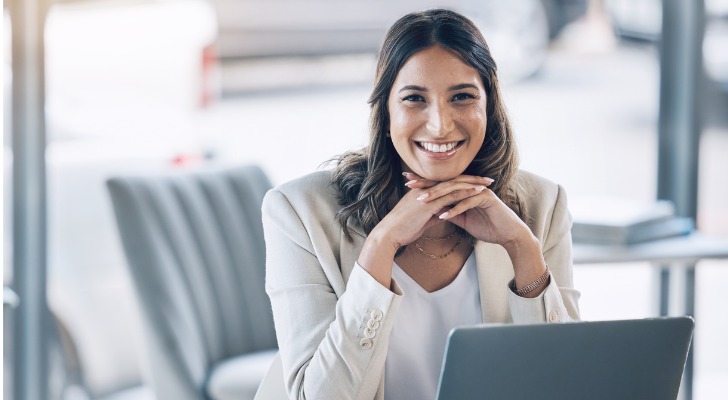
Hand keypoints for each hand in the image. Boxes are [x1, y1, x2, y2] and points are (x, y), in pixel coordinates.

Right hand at [375, 172, 492, 248]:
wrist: (389, 234)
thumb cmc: (402, 229)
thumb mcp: (421, 220)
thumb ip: (432, 215)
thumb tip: (443, 215)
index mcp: (423, 191)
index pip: (447, 183)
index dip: (462, 182)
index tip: (477, 183)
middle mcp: (426, 188)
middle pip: (453, 179)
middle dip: (472, 178)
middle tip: (488, 179)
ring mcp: (428, 194)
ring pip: (455, 184)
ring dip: (473, 183)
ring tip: (488, 184)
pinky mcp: (430, 203)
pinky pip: (451, 195)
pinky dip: (466, 192)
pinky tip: (478, 193)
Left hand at [405, 172, 548, 295]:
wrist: (508, 234)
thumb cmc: (488, 227)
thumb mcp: (464, 220)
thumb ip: (451, 213)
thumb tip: (436, 212)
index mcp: (465, 189)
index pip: (442, 184)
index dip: (425, 183)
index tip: (407, 183)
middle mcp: (471, 186)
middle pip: (445, 183)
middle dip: (426, 183)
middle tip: (409, 184)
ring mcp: (479, 191)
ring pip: (455, 191)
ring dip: (438, 196)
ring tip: (422, 201)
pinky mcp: (487, 198)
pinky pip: (467, 203)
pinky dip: (455, 209)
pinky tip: (443, 215)